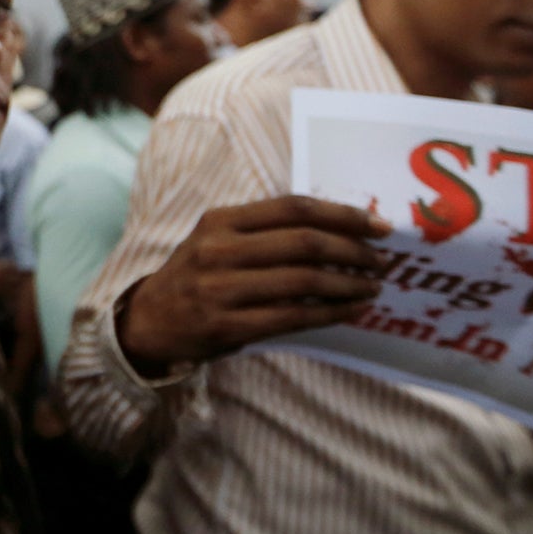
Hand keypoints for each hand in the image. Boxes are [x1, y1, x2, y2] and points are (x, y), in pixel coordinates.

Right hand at [117, 195, 390, 373]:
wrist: (149, 322)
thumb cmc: (196, 276)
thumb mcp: (218, 241)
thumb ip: (265, 232)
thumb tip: (338, 229)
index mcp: (220, 221)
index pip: (293, 208)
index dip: (342, 214)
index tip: (378, 226)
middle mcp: (218, 249)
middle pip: (303, 242)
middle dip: (353, 250)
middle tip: (383, 260)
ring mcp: (220, 289)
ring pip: (303, 281)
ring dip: (348, 284)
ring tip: (372, 287)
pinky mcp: (226, 325)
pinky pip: (292, 317)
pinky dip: (329, 313)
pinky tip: (350, 310)